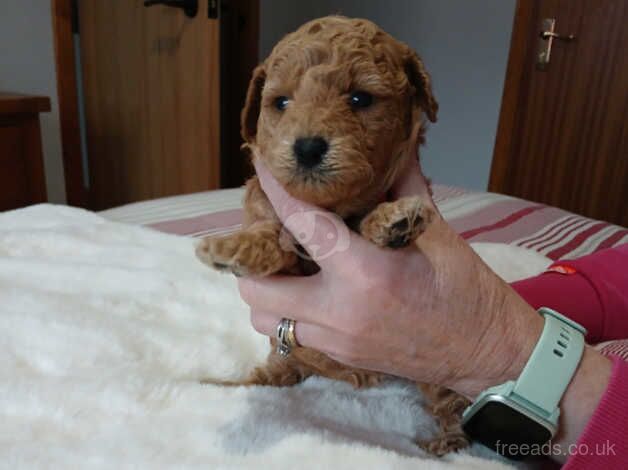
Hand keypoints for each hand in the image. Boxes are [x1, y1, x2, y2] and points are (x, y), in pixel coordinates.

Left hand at [237, 157, 543, 397]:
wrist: (486, 353)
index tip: (261, 168)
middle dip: (252, 258)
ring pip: (265, 319)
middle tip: (269, 233)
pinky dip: (287, 311)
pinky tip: (310, 290)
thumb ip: (405, 189)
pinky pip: (291, 335)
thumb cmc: (467, 290)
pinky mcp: (340, 358)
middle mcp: (339, 311)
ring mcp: (336, 341)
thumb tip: (393, 149)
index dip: (276, 192)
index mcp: (366, 272)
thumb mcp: (439, 234)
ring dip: (265, 290)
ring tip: (286, 265)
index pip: (303, 223)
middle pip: (257, 288)